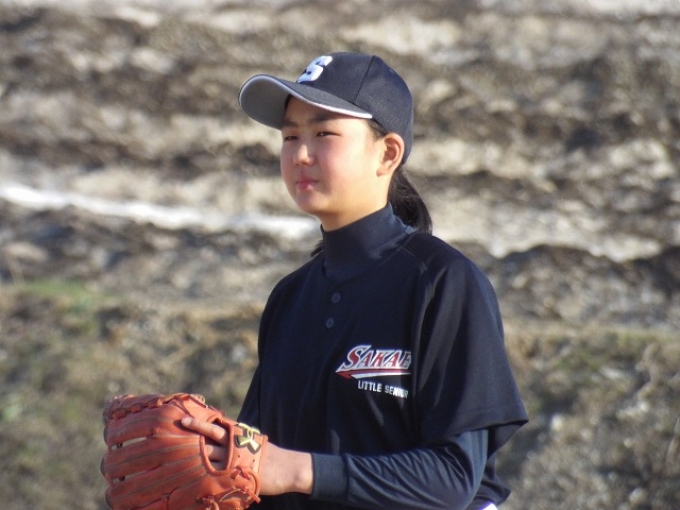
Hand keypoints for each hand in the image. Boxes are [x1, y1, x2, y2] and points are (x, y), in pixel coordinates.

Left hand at [181, 417, 313, 495]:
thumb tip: (218, 427)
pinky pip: (215, 478)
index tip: (183, 419)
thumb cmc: (266, 452)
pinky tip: (189, 480)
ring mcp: (233, 462)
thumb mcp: (251, 438)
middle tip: (175, 433)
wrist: (286, 468)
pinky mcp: (235, 477)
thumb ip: (234, 434)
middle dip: (191, 438)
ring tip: (174, 458)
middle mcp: (233, 446)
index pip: (214, 427)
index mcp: (237, 435)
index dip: (198, 424)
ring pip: (208, 459)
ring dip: (192, 459)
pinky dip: (202, 478)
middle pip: (207, 441)